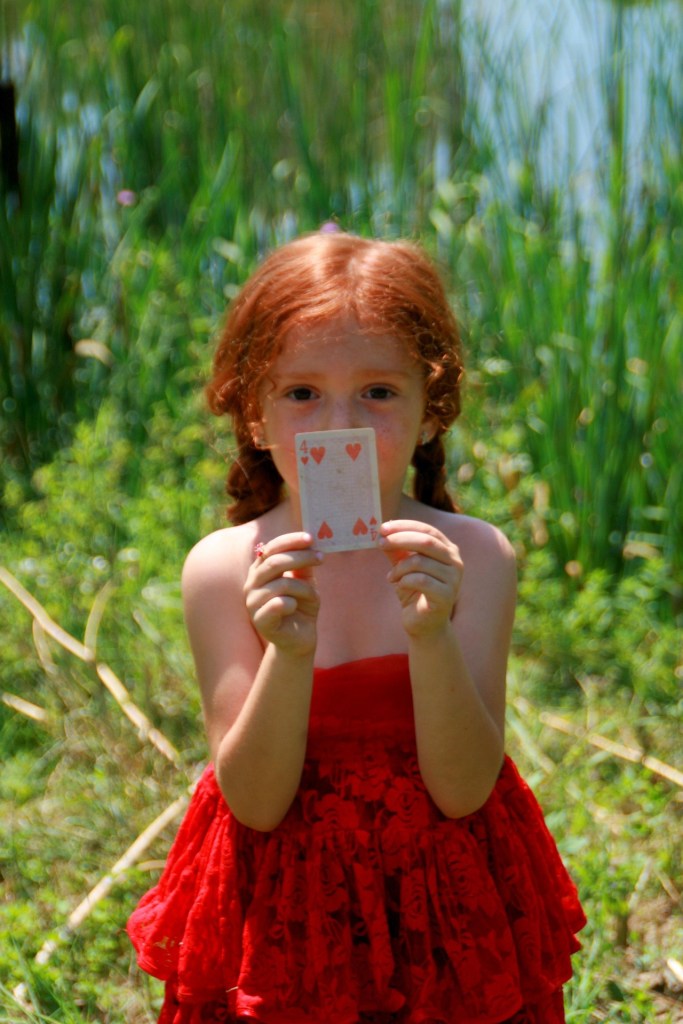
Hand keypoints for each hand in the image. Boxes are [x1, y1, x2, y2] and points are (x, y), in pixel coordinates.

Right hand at [244, 533, 321, 653]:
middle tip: (320, 558)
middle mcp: (252, 584)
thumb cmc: (301, 606)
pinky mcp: (259, 620)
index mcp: (260, 570)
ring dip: (304, 588)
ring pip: (281, 584)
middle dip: (300, 558)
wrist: (300, 638)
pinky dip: (292, 603)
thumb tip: (309, 543)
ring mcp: (252, 602)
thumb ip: (304, 565)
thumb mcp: (306, 581)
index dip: (290, 541)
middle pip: (274, 563)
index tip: (310, 538)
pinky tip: (295, 607)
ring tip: (313, 597)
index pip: (271, 548)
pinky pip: (278, 604)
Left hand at [379, 520, 462, 637]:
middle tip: (380, 543)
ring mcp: (454, 579)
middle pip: (426, 541)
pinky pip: (421, 580)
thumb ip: (396, 550)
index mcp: (448, 549)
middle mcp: (455, 561)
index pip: (427, 530)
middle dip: (399, 540)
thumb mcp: (403, 566)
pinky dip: (404, 581)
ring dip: (399, 568)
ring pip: (420, 562)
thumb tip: (382, 532)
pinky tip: (400, 586)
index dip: (404, 526)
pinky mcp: (447, 596)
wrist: (424, 624)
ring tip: (391, 577)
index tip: (383, 528)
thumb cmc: (414, 591)